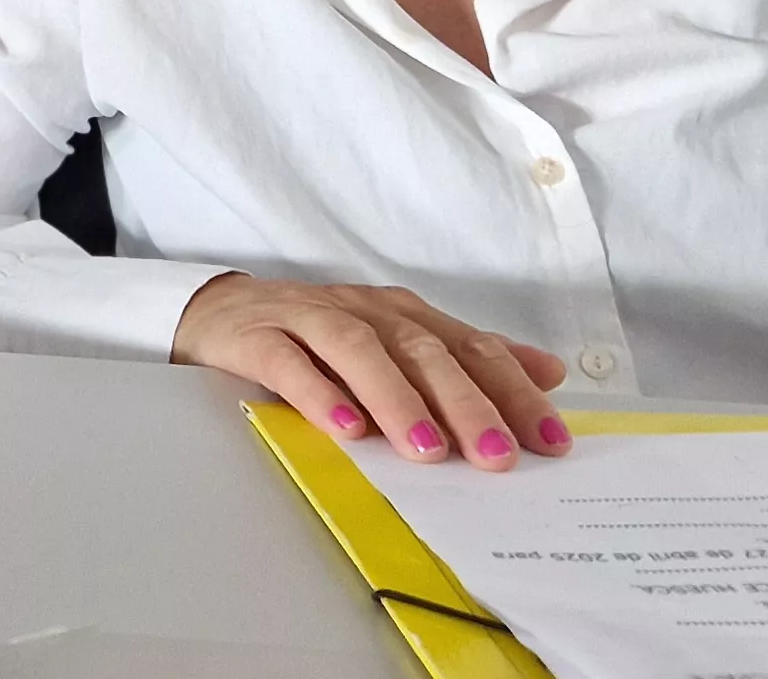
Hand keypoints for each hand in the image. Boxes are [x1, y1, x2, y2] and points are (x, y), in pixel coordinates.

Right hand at [173, 273, 568, 470]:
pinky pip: (290, 363)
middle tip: (495, 456)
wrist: (217, 311)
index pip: (469, 348)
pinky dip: (320, 394)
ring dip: (397, 399)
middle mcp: (363, 310)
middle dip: (464, 404)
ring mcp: (308, 319)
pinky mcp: (257, 336)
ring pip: (360, 351)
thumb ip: (467, 359)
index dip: (512, 392)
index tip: (549, 442)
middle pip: (422, 350)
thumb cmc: (315, 339)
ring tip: (426, 449)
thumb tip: (548, 373)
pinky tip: (345, 430)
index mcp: (402, 314)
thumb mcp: (396, 344)